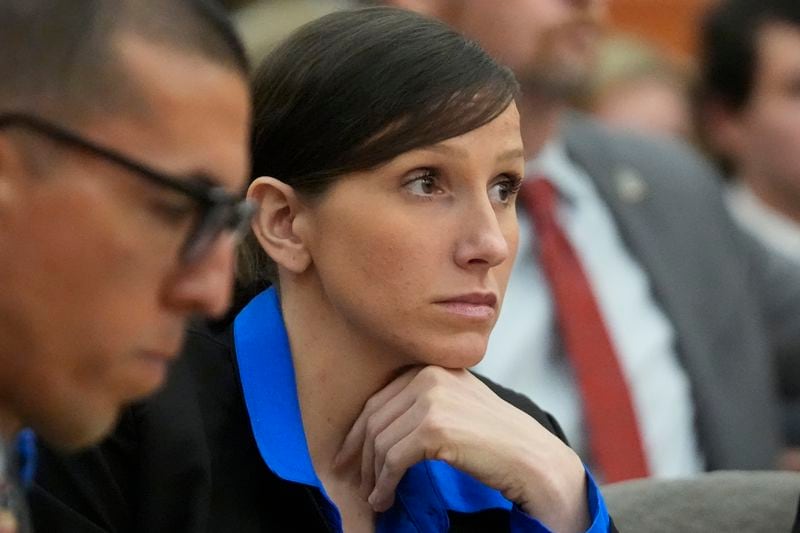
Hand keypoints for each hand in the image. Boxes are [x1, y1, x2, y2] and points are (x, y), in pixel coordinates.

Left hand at [334, 366, 589, 531]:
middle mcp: (428, 376)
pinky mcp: (434, 428)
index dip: (358, 432)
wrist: (531, 458)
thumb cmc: (495, 438)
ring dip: (373, 475)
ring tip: (374, 496)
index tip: (348, 456)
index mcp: (430, 367)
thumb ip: (420, 402)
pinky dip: (384, 484)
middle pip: (374, 419)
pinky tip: (385, 498)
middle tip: (353, 480)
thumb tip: (374, 425)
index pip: (379, 399)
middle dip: (359, 454)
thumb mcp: (455, 403)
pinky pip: (393, 460)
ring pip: (381, 442)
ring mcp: (432, 400)